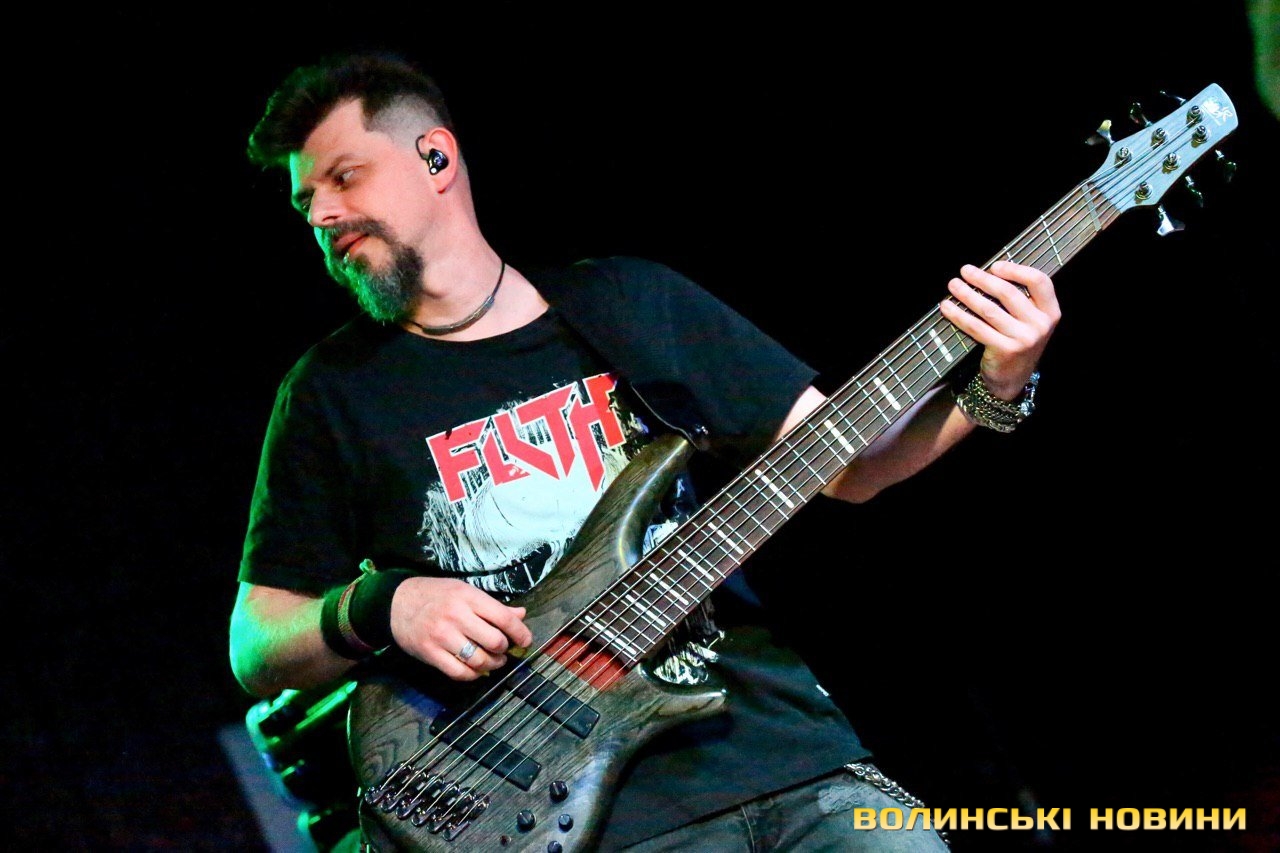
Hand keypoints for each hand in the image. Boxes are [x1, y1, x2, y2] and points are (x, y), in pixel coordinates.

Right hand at [389, 576, 533, 680]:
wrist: (396, 603)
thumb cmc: (436, 595)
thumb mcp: (465, 591)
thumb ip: (493, 606)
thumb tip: (521, 615)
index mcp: (468, 597)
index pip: (503, 617)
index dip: (520, 632)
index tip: (525, 641)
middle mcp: (456, 616)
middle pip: (494, 641)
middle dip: (504, 649)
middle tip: (504, 650)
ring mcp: (442, 636)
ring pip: (479, 660)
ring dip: (492, 665)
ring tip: (494, 661)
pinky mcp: (430, 653)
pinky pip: (459, 672)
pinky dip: (473, 675)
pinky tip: (476, 670)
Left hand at [939, 261, 1060, 398]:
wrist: (1013, 378)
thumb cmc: (1018, 342)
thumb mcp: (1029, 321)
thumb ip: (1020, 299)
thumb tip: (988, 273)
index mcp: (1050, 311)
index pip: (1039, 281)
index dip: (1016, 270)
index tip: (994, 266)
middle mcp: (1040, 324)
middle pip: (1009, 293)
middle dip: (983, 279)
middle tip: (965, 270)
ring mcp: (1024, 338)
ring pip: (989, 309)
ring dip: (967, 294)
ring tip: (953, 285)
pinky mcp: (1005, 349)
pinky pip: (976, 327)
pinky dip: (959, 315)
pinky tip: (947, 307)